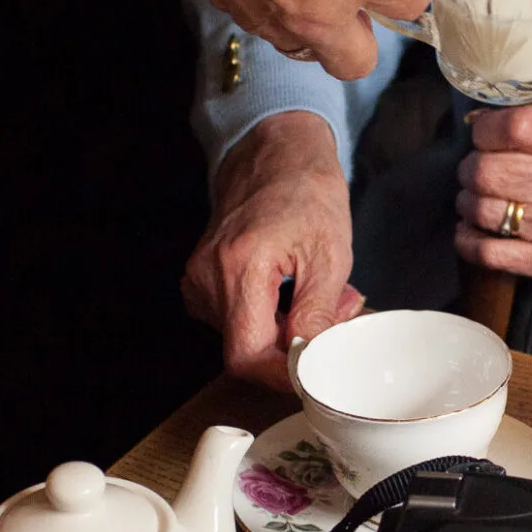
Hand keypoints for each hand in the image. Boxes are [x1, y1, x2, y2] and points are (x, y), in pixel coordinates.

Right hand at [183, 111, 365, 387]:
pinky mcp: (199, 282)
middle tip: (334, 316)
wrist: (274, 155)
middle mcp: (207, 276)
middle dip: (293, 348)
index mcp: (239, 266)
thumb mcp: (330, 253)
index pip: (247, 355)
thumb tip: (312, 364)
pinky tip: (290, 292)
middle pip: (245, 350)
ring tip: (315, 295)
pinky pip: (234, 321)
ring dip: (285, 331)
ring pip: (242, 337)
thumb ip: (317, 315)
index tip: (314, 374)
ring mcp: (197, 279)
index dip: (281, 376)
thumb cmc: (306, 193)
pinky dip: (267, 318)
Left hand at [454, 104, 531, 292]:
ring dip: (467, 201)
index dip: (485, 129)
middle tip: (475, 169)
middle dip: (470, 168)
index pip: (514, 127)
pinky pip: (488, 253)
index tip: (481, 133)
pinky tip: (471, 231)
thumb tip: (483, 121)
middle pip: (488, 171)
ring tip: (474, 198)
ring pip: (482, 209)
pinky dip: (467, 239)